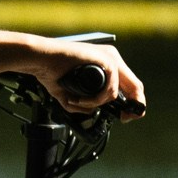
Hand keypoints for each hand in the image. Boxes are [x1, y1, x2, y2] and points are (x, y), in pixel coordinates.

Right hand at [16, 36, 145, 119]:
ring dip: (96, 103)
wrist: (41, 59)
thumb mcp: (74, 93)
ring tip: (77, 101)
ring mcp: (109, 58)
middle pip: (136, 87)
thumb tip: (96, 111)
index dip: (133, 103)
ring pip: (116, 92)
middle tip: (124, 119)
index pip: (130, 85)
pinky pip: (109, 89)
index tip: (126, 117)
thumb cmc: (53, 73)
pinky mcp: (105, 60)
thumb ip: (87, 104)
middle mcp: (112, 60)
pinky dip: (95, 99)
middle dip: (134, 107)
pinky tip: (79, 99)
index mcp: (107, 65)